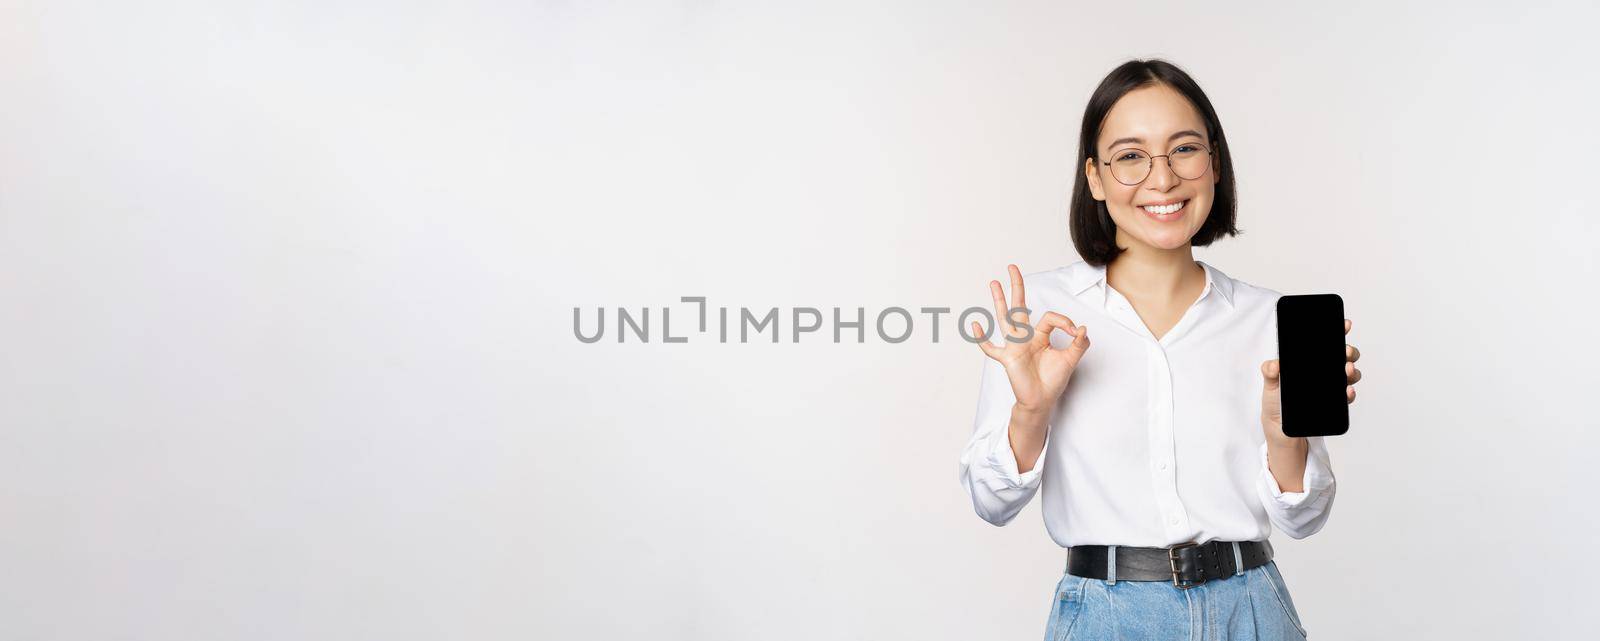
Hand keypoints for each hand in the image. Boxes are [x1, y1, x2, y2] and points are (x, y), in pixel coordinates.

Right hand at [973, 264, 1091, 415]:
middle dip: (1017, 287)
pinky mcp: (1007, 358)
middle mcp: (1025, 337)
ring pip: (1004, 319)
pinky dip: (982, 338)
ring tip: (994, 282)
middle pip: (1019, 307)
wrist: (1041, 401)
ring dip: (999, 301)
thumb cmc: (1052, 381)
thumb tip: (1083, 328)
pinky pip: (991, 348)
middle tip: (1013, 268)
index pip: (1049, 317)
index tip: (1076, 332)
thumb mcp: (1070, 360)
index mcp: (1040, 335)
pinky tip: (975, 324)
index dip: (1064, 321)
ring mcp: (1013, 346)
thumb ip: (1079, 344)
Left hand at [1261, 318, 1361, 444]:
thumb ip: (1270, 371)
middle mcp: (1322, 373)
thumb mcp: (1270, 384)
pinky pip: (1347, 396)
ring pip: (1349, 374)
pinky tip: (1347, 391)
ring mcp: (1330, 388)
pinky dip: (1350, 393)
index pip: (1325, 344)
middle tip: (1345, 352)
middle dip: (1348, 351)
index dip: (1337, 332)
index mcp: (1308, 363)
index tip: (1344, 324)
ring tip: (1346, 371)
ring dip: (1352, 371)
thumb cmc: (1276, 404)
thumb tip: (1275, 364)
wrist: (1281, 431)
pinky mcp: (1334, 404)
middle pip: (1343, 356)